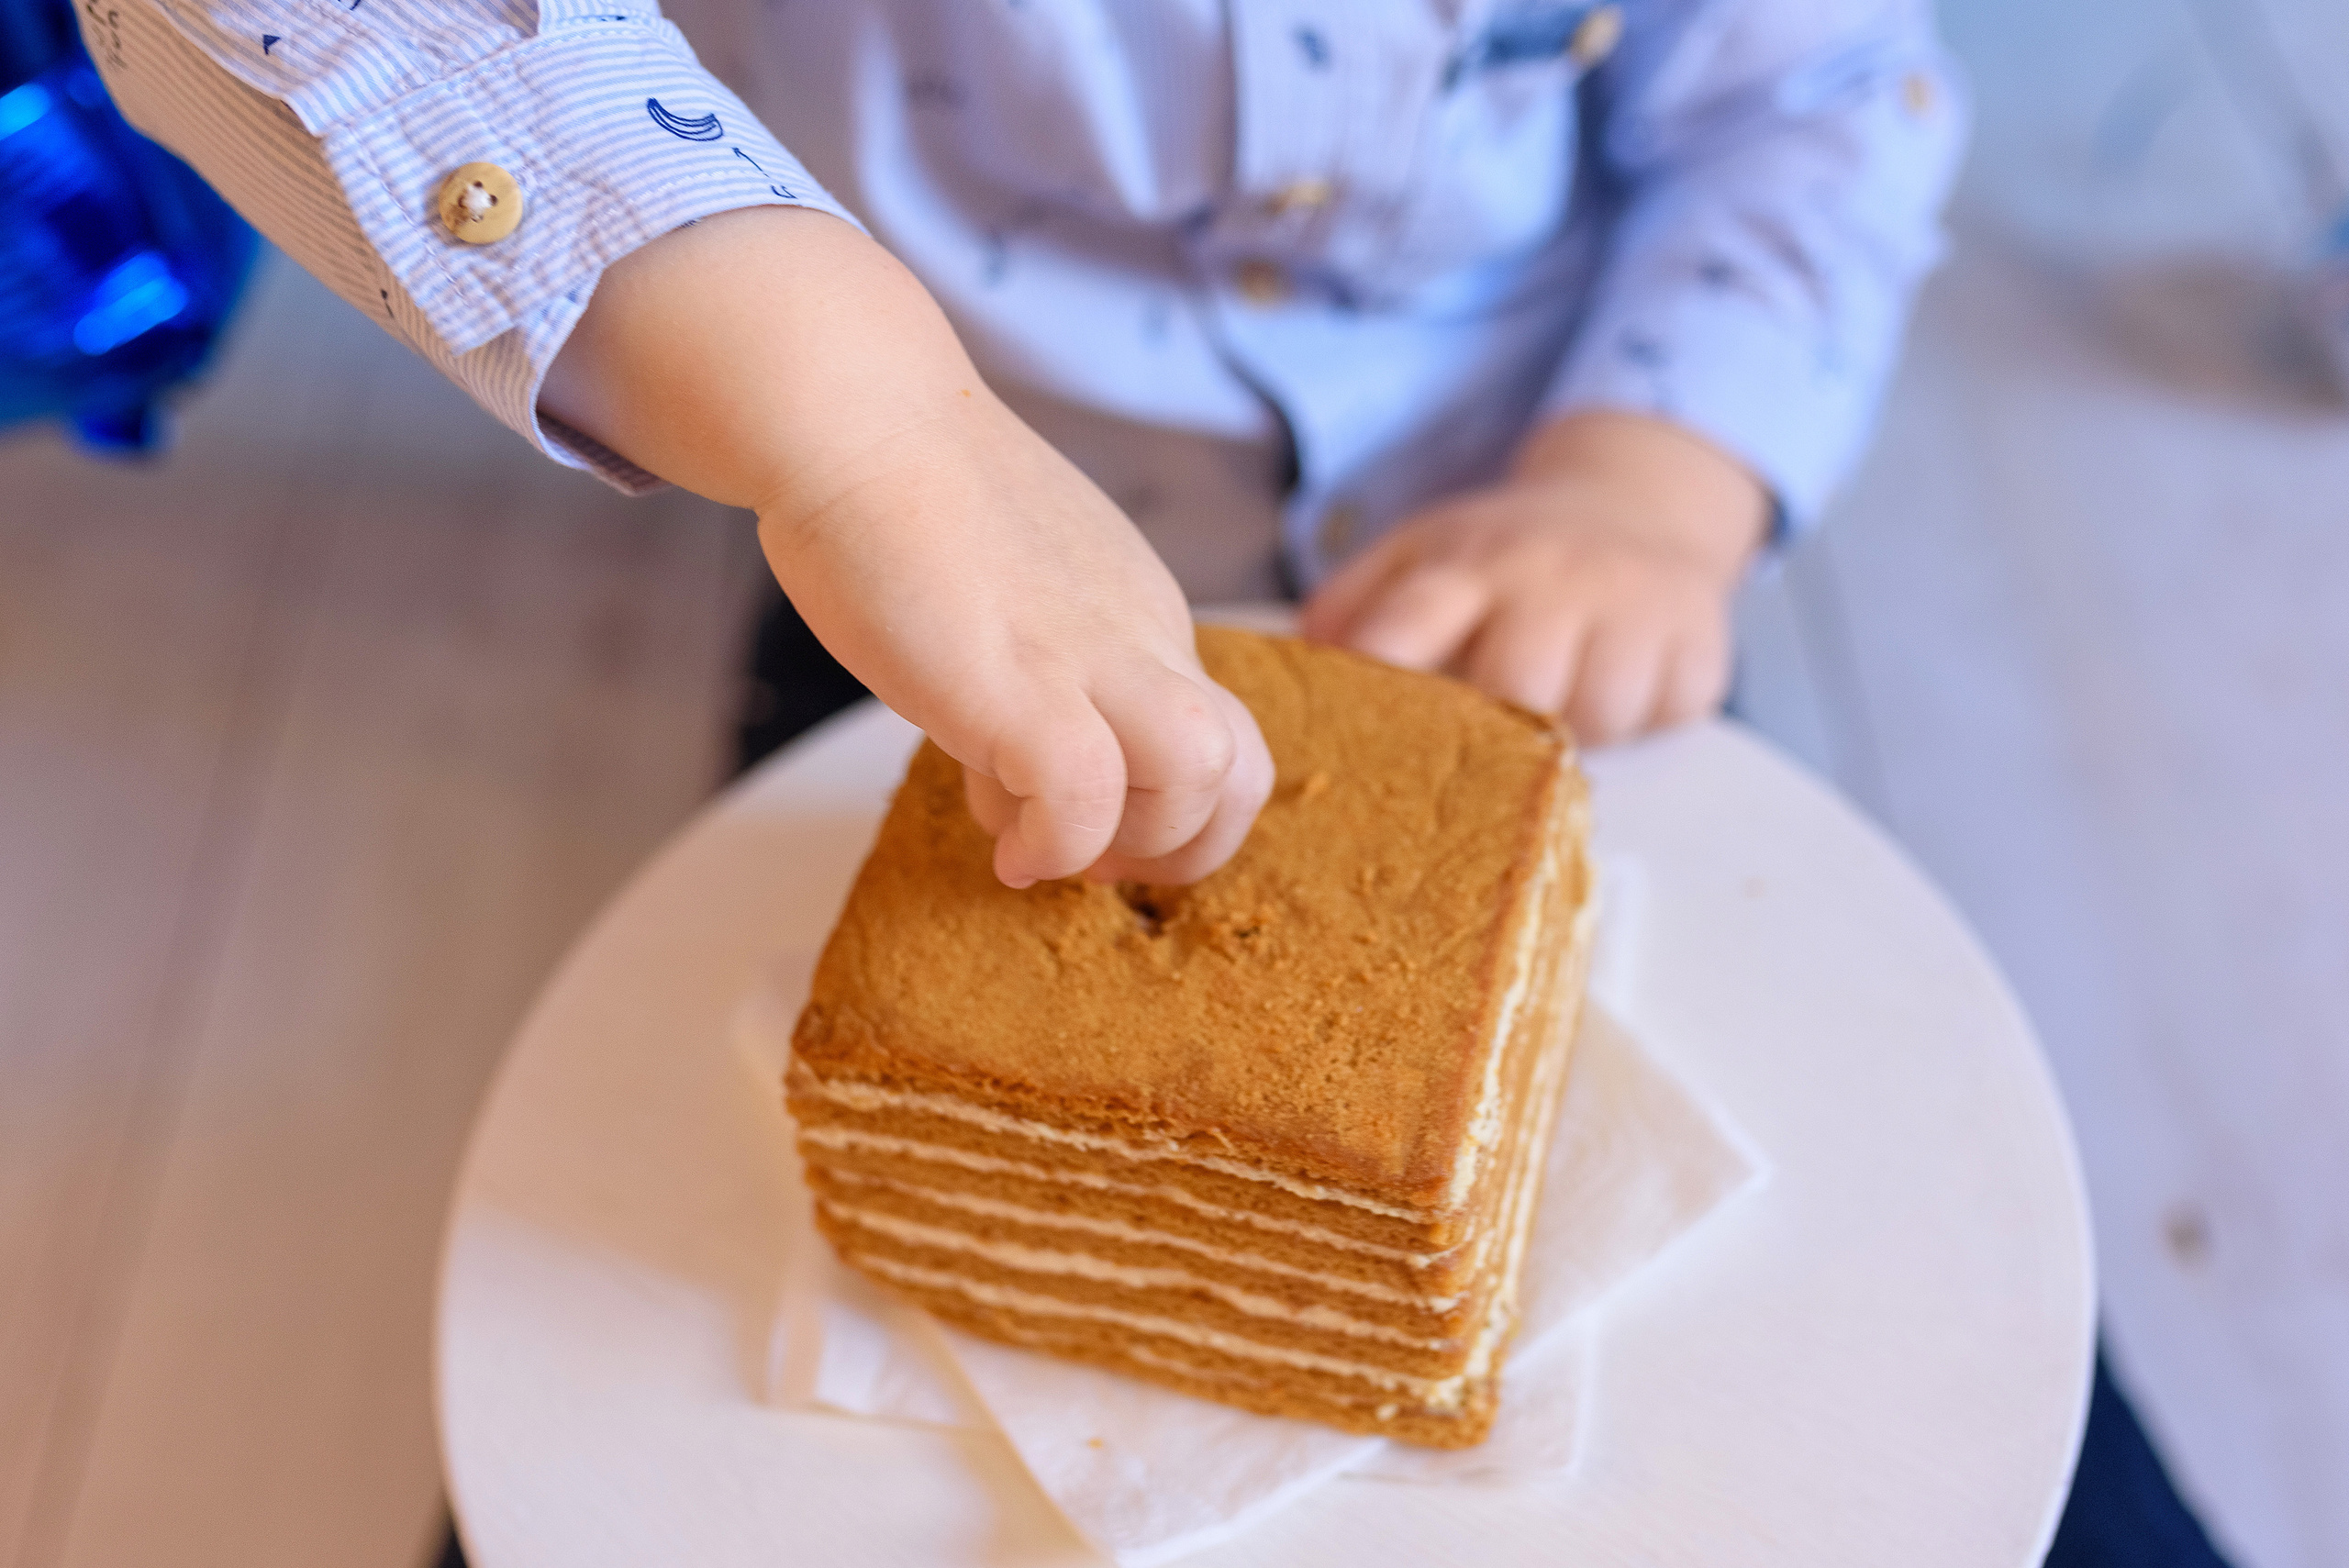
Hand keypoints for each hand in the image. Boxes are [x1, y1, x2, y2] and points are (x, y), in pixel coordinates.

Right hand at [543, 207, 1271, 886]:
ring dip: (1136, 844)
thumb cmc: (902, 491)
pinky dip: (1054, 845)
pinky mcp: (1018, 684)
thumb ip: (1029, 669)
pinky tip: (1001, 844)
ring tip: (1045, 846)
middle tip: (1091, 858)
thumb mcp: (1005, 590)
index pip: (1219, 732)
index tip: (1090, 821)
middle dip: (1185, 846)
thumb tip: (1004, 772)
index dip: (1171, 805)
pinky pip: (1085, 798)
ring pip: (1203, 775)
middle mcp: (1136, 634)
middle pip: (1243, 765)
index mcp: (1137, 614)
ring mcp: (1086, 657)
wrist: (855, 413)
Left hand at [1299, 411, 1767, 744]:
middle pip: (1517, 683)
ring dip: (1577, 727)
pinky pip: (1667, 712)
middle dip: (1499, 724)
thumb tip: (1293, 670)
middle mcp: (1549, 578)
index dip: (1386, 675)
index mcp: (1464, 564)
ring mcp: (1632, 604)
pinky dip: (1646, 719)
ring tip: (1562, 698)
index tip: (1361, 729)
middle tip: (1492, 730)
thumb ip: (1353, 607)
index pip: (1410, 623)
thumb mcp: (1421, 554)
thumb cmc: (1507, 556)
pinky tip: (1625, 685)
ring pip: (1598, 712)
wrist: (1635, 499)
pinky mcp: (1698, 638)